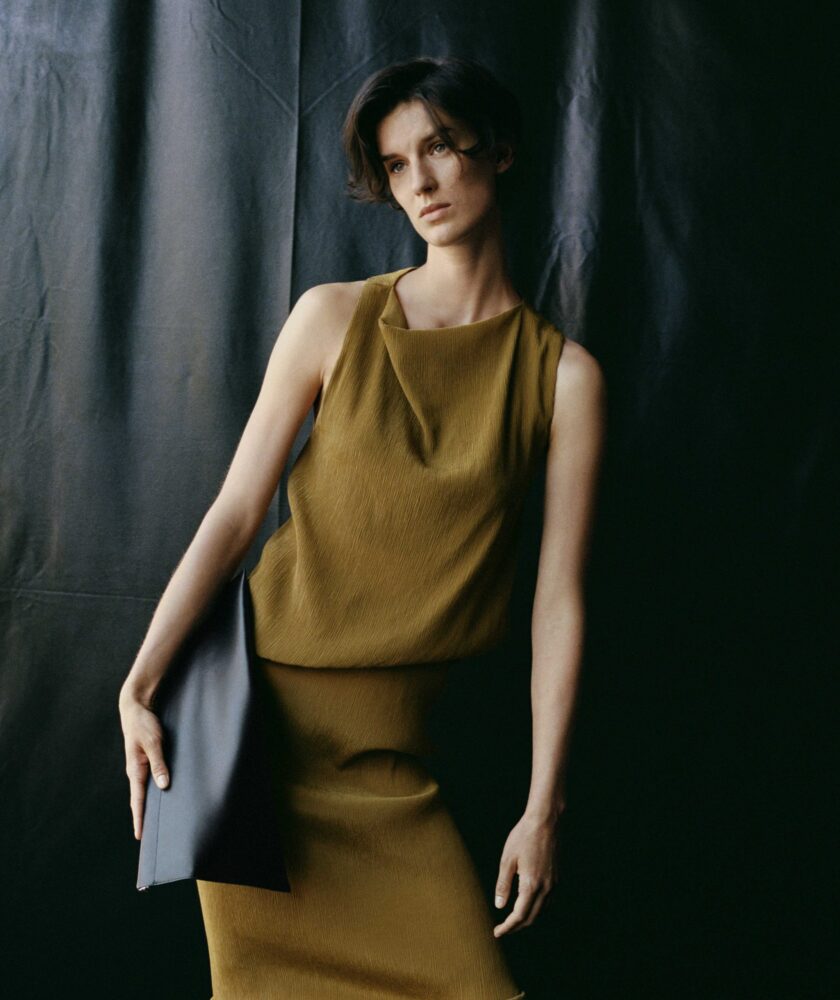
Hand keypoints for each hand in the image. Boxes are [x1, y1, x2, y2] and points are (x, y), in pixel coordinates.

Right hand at [119, 693, 169, 839]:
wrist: (135, 708)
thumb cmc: (144, 724)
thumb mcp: (154, 742)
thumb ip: (159, 763)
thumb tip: (164, 785)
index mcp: (135, 769)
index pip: (137, 800)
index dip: (139, 818)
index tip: (140, 836)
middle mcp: (135, 771)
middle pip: (138, 799)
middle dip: (141, 818)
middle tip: (146, 837)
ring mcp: (139, 766)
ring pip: (143, 791)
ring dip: (146, 806)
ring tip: (153, 822)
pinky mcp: (144, 760)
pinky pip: (147, 781)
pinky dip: (151, 792)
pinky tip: (159, 796)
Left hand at [492, 812, 558, 936]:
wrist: (546, 821)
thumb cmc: (524, 837)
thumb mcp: (507, 859)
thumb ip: (503, 884)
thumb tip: (500, 906)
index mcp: (531, 885)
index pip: (519, 916)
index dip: (507, 927)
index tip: (497, 932)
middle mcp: (546, 888)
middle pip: (531, 917)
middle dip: (516, 926)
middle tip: (502, 928)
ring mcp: (554, 884)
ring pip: (541, 911)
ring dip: (527, 918)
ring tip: (513, 919)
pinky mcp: (558, 878)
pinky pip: (548, 901)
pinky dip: (537, 908)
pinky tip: (528, 903)